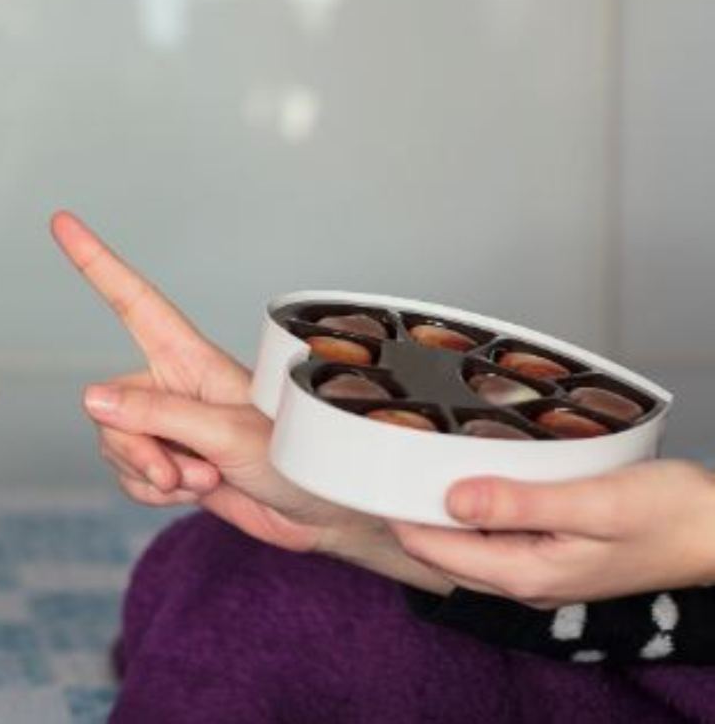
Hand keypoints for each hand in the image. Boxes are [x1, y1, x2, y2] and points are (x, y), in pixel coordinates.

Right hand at [51, 211, 450, 592]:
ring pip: (115, 444)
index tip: (63, 223)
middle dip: (134, 447)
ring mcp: (170, 426)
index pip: (133, 302)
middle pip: (110, 405)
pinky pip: (129, 475)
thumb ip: (157, 415)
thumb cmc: (296, 458)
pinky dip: (153, 493)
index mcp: (191, 359)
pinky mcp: (170, 462)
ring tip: (203, 480)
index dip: (97, 262)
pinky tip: (193, 493)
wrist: (320, 513)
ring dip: (151, 474)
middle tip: (177, 472)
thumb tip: (92, 398)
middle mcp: (173, 387)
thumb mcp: (226, 433)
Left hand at [390, 458, 714, 607]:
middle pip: (443, 551)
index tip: (373, 472)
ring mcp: (538, 571)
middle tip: (384, 460)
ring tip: (413, 463)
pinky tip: (469, 478)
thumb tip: (452, 499)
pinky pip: (494, 537)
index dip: (399, 512)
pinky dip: (473, 511)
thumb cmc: (670, 513)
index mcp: (527, 573)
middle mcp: (525, 581)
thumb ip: (520, 504)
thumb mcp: (594, 503)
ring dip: (439, 511)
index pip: (435, 549)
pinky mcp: (552, 555)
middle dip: (410, 511)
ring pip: (467, 544)